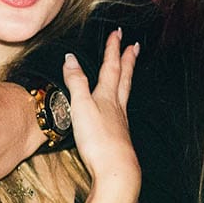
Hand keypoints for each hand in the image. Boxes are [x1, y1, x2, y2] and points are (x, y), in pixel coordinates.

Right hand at [62, 29, 138, 202]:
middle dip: (127, 60)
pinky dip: (121, 99)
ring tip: (130, 69)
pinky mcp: (118, 135)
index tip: (117, 33)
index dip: (113, 49)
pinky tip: (119, 105)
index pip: (110, 67)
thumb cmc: (98, 139)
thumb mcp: (81, 106)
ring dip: (127, 77)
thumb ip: (75, 82)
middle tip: (134, 46)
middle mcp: (117, 106)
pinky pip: (121, 109)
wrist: (115, 169)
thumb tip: (70, 58)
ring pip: (125, 93)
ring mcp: (120, 121)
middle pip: (123, 78)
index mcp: (107, 96)